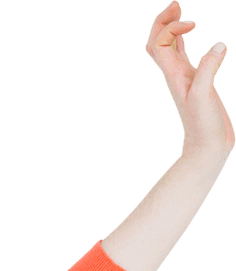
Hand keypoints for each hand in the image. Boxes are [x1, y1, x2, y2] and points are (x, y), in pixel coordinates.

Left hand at [145, 1, 234, 165]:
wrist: (206, 149)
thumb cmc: (203, 127)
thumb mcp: (204, 96)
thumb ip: (209, 70)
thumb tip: (219, 45)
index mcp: (173, 75)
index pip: (160, 43)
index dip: (172, 27)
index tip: (193, 24)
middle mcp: (175, 75)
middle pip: (157, 43)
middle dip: (162, 21)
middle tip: (175, 3)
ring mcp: (184, 78)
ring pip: (168, 48)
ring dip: (170, 27)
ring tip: (178, 10)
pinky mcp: (196, 83)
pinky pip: (183, 56)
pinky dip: (182, 40)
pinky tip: (190, 32)